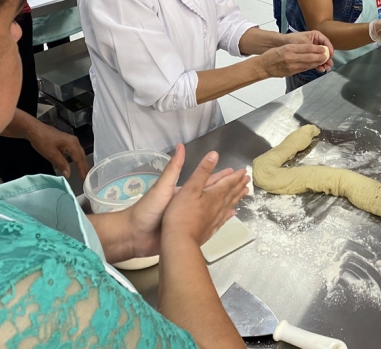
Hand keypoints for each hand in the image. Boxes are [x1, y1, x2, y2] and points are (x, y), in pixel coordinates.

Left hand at [27, 121, 88, 179]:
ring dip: (82, 164)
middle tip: (87, 179)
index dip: (83, 170)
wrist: (34, 129)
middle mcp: (74, 142)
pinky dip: (77, 159)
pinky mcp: (67, 142)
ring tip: (84, 173)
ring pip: (79, 154)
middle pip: (82, 156)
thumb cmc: (42, 140)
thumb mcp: (51, 154)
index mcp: (72, 144)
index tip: (85, 180)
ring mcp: (71, 141)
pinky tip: (76, 164)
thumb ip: (61, 164)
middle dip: (85, 168)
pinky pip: (75, 152)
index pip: (80, 160)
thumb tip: (69, 175)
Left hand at [124, 145, 245, 256]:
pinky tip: (225, 218)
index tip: (236, 172)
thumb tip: (181, 145)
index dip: (221, 176)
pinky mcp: (188, 232)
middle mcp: (189, 204)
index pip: (207, 182)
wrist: (135, 236)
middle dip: (229, 188)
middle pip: (213, 194)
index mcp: (184, 192)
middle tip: (245, 183)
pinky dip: (219, 220)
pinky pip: (208, 224)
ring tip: (240, 199)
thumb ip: (174, 169)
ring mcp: (189, 218)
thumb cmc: (148, 210)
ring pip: (213, 209)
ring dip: (227, 203)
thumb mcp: (162, 187)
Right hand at [258, 42, 330, 76]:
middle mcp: (291, 57)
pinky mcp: (291, 72)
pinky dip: (310, 67)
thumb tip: (307, 49)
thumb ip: (294, 48)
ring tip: (323, 61)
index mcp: (289, 49)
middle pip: (309, 57)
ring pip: (307, 64)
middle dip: (319, 57)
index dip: (316, 48)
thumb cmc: (271, 55)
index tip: (323, 48)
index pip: (306, 48)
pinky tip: (314, 65)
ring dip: (317, 63)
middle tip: (326, 56)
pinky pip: (303, 69)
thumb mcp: (283, 47)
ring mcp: (291, 66)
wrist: (263, 66)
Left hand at [285, 30, 333, 72]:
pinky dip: (318, 64)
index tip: (331, 55)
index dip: (330, 49)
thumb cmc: (293, 39)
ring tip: (326, 68)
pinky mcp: (309, 56)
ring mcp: (313, 50)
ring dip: (324, 62)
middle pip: (325, 50)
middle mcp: (316, 42)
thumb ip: (314, 49)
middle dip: (327, 58)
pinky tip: (321, 69)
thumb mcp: (305, 43)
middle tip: (330, 64)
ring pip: (320, 56)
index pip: (326, 42)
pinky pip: (315, 60)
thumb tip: (323, 54)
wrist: (282, 44)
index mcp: (316, 36)